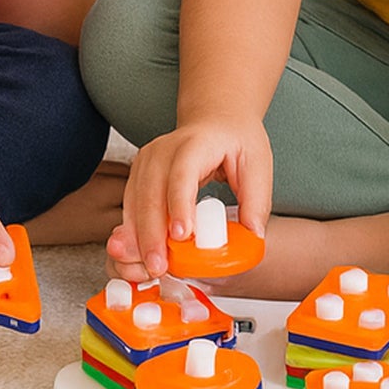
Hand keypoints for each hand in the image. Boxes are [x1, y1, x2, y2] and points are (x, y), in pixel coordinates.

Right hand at [106, 117, 271, 281]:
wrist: (216, 120)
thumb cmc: (235, 140)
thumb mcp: (258, 163)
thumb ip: (257, 200)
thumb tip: (253, 237)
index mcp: (197, 143)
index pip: (182, 172)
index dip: (180, 203)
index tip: (181, 235)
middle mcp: (164, 149)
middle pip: (151, 191)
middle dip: (152, 233)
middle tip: (159, 266)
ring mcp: (147, 161)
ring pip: (134, 202)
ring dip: (137, 238)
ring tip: (146, 269)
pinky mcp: (139, 175)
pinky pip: (130, 207)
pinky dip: (132, 234)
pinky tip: (137, 257)